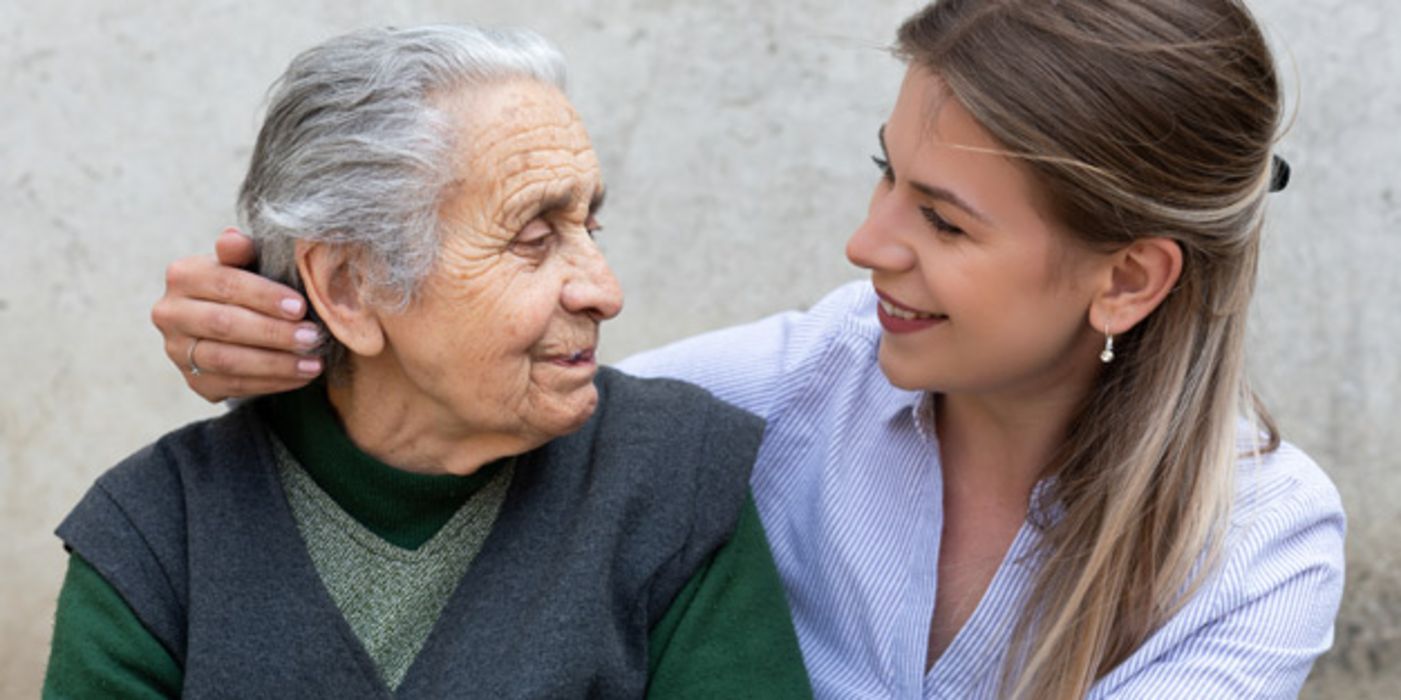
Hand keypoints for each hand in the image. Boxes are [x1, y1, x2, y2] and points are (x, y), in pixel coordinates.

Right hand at [151, 228, 322, 401]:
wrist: (228, 323)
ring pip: (228, 361)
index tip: (300, 307)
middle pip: (224, 325)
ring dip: (276, 364)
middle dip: (273, 333)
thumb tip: (233, 238)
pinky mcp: (194, 380)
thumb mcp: (245, 262)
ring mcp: (178, 351)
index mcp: (183, 275)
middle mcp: (170, 313)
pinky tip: (300, 377)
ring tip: (313, 362)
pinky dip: (272, 383)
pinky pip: (234, 386)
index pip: (225, 284)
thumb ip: (241, 251)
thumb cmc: (244, 285)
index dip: (264, 296)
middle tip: (312, 337)